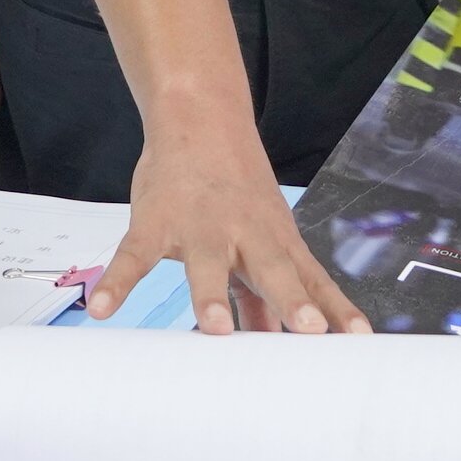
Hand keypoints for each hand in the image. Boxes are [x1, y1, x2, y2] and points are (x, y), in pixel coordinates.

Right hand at [87, 123, 366, 334]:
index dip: (335, 310)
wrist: (201, 117)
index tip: (358, 341)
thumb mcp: (262, 238)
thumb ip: (267, 294)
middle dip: (291, 299)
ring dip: (211, 294)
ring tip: (213, 330)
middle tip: (310, 331)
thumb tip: (276, 343)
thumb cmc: (236, 190)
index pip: (313, 281)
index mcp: (276, 242)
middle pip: (273, 269)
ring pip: (208, 263)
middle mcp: (245, 234)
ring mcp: (200, 227)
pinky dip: (117, 281)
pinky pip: (136, 255)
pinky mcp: (156, 222)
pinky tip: (102, 308)